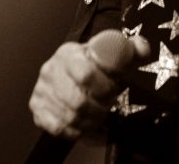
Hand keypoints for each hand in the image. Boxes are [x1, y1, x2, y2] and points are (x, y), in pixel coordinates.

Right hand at [28, 36, 149, 138]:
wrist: (72, 73)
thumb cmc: (97, 66)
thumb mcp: (115, 55)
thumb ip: (132, 50)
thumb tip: (141, 47)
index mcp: (69, 53)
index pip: (86, 73)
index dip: (104, 87)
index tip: (115, 89)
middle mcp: (51, 70)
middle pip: (78, 100)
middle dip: (100, 107)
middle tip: (109, 105)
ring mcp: (41, 90)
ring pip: (70, 117)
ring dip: (91, 120)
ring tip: (100, 115)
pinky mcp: (37, 108)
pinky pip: (58, 128)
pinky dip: (76, 131)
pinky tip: (86, 124)